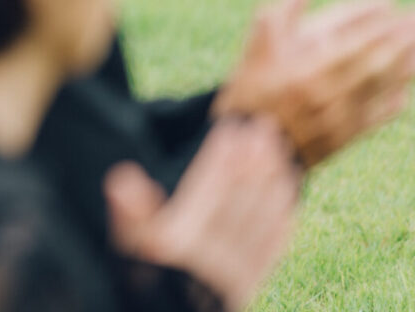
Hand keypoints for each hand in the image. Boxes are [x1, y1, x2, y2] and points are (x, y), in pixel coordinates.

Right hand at [106, 117, 298, 309]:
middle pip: (241, 198)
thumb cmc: (138, 282)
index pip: (207, 188)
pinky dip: (283, 222)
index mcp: (180, 238)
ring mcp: (235, 271)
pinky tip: (290, 202)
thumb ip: (128, 213)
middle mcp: (212, 253)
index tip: (233, 127)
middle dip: (255, 161)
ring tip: (281, 153)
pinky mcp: (247, 287)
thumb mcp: (123, 247)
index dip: (221, 157)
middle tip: (266, 127)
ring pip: (262, 219)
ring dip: (274, 183)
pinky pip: (272, 249)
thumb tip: (124, 177)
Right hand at [214, 0, 414, 165]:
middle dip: (403, 44)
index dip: (384, 29)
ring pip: (381, 90)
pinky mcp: (342, 139)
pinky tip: (404, 95)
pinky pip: (374, 119)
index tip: (405, 13)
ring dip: (406, 71)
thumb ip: (279, 14)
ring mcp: (340, 118)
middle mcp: (330, 95)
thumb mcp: (254, 52)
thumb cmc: (247, 98)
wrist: (246, 153)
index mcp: (308, 71)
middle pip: (376, 65)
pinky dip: (391, 106)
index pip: (356, 45)